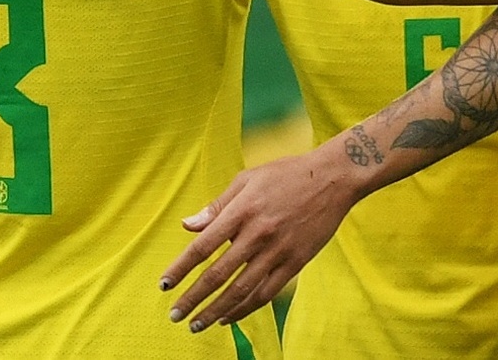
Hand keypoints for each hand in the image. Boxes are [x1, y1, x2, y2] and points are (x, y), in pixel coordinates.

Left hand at [159, 147, 355, 332]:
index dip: (181, 268)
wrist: (333, 177)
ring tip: (198, 324)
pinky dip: (246, 308)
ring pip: (241, 290)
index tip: (164, 286)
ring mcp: (279, 249)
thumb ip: (217, 206)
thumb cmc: (287, 174)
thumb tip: (187, 226)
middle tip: (176, 315)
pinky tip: (229, 316)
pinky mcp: (296, 261)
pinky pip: (267, 292)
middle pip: (218, 274)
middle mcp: (258, 232)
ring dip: (216, 310)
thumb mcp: (248, 179)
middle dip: (193, 298)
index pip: (203, 246)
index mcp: (242, 210)